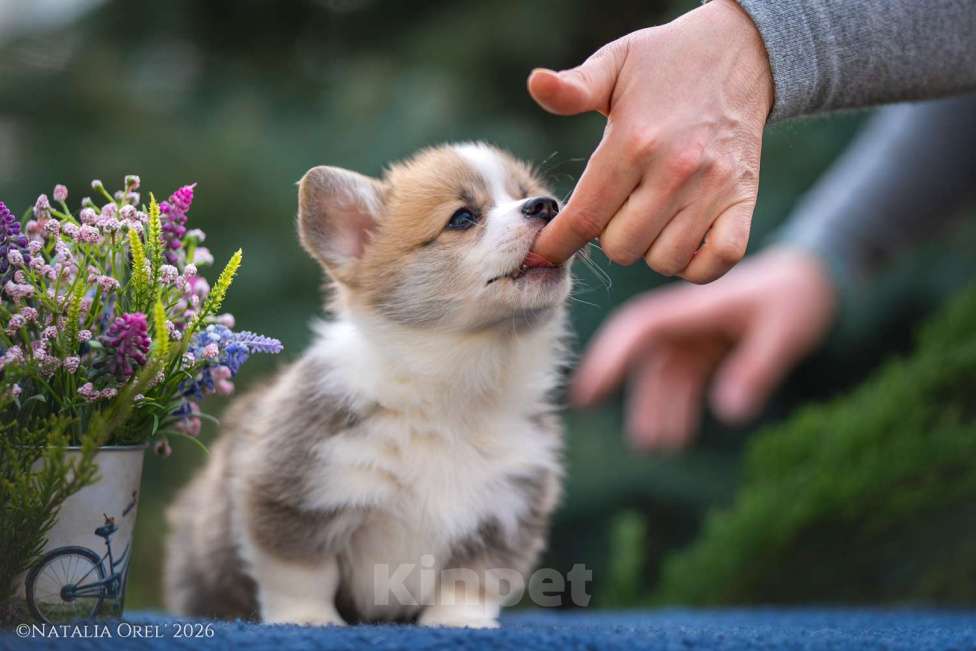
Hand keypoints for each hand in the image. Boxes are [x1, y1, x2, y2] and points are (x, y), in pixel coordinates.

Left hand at [528, 0, 772, 282]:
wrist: (738, 51)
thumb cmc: (664, 61)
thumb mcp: (614, 63)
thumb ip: (572, 87)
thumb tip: (536, 82)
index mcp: (633, 141)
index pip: (584, 217)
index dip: (557, 243)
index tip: (544, 251)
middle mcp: (675, 170)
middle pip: (621, 248)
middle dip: (607, 236)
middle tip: (616, 208)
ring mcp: (714, 188)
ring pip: (665, 260)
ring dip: (649, 249)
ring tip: (649, 218)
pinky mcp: (744, 200)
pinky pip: (717, 261)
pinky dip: (696, 264)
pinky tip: (682, 239)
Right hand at [572, 249, 835, 450]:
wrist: (815, 279)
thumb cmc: (798, 297)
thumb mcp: (784, 331)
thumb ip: (757, 368)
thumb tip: (729, 413)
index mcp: (693, 307)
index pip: (639, 329)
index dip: (610, 359)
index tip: (587, 393)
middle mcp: (684, 321)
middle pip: (645, 358)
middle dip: (630, 393)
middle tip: (624, 432)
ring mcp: (692, 337)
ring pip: (662, 376)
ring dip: (656, 408)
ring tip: (656, 447)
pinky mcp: (704, 351)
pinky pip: (681, 382)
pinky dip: (676, 407)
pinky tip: (678, 436)